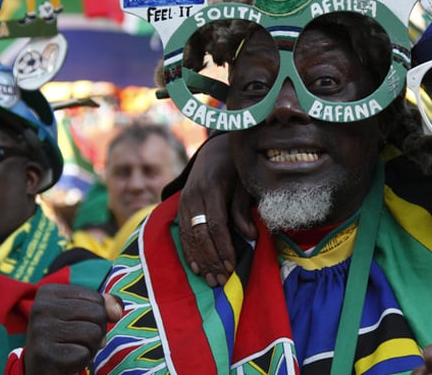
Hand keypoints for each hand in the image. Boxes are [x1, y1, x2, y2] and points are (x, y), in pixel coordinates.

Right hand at [24, 284, 121, 374]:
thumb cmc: (66, 337)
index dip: (97, 316)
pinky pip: (83, 354)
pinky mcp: (44, 355)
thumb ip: (104, 305)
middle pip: (97, 314)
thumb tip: (116, 311)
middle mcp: (40, 308)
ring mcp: (40, 331)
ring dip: (90, 347)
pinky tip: (66, 362)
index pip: (97, 299)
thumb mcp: (84, 315)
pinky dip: (81, 361)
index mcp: (48, 292)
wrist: (41, 367)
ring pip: (93, 334)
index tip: (76, 324)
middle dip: (96, 332)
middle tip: (76, 341)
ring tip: (72, 350)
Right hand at [176, 133, 255, 286]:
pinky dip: (189, 252)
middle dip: (211, 260)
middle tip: (221, 281)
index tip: (232, 266)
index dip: (223, 247)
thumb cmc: (235, 167)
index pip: (216, 224)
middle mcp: (194, 196)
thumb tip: (251, 236)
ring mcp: (184, 201)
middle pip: (200, 234)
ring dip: (200, 261)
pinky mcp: (180, 207)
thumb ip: (243, 208)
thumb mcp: (244, 182)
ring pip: (189, 236)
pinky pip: (182, 233)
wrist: (214, 150)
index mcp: (211, 187)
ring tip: (210, 280)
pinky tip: (196, 268)